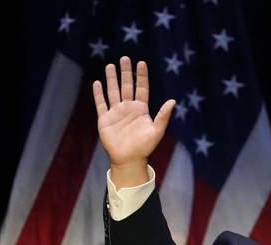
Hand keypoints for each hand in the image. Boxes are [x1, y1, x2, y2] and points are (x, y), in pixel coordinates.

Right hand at [92, 56, 174, 186]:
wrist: (128, 160)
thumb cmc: (144, 147)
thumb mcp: (157, 131)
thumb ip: (163, 116)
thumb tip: (173, 101)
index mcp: (141, 109)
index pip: (141, 88)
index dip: (141, 76)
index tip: (141, 62)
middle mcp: (128, 108)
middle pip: (127, 86)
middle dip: (125, 72)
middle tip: (124, 58)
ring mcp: (116, 113)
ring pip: (113, 91)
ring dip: (112, 79)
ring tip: (110, 65)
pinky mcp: (105, 119)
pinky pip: (101, 103)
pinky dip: (98, 93)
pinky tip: (97, 83)